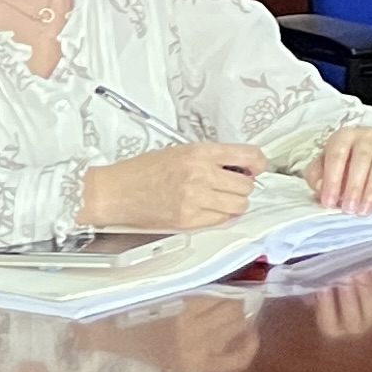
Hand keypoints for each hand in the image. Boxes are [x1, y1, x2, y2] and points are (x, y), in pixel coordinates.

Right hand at [83, 142, 264, 230]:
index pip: (249, 156)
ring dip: (234, 202)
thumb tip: (243, 166)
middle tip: (230, 184)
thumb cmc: (143, 170)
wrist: (114, 192)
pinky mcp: (187, 220)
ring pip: (239, 204)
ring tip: (219, 197)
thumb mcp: (182, 151)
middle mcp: (200, 175)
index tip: (255, 167)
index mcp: (199, 153)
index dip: (257, 163)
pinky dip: (220, 215)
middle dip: (243, 185)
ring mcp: (194, 200)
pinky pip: (221, 220)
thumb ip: (213, 157)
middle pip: (247, 185)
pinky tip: (207, 208)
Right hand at [302, 270, 371, 340]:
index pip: (329, 325)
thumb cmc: (336, 287)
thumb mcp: (321, 290)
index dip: (326, 307)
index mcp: (335, 328)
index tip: (323, 288)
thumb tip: (313, 285)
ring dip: (366, 288)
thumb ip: (314, 292)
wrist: (362, 278)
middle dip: (348, 298)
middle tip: (345, 278)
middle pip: (353, 319)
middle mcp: (357, 326)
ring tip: (360, 271)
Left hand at [304, 126, 371, 212]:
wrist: (366, 149)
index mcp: (344, 136)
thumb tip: (321, 187)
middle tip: (349, 209)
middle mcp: (367, 136)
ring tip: (364, 210)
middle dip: (355, 187)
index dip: (332, 180)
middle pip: (363, 158)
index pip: (338, 155)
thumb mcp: (321, 165)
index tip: (329, 203)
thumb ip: (316, 176)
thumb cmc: (341, 161)